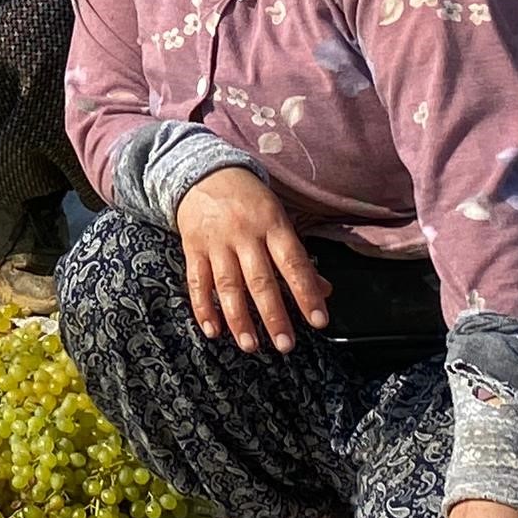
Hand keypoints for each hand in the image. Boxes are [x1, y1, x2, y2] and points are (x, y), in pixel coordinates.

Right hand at [177, 167, 331, 352]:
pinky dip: (203, 308)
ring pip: (228, 285)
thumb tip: (323, 290)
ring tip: (251, 345)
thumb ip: (298, 256)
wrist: (204, 172)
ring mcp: (216, 242)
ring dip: (239, 319)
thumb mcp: (279, 218)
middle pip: (260, 280)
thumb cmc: (249, 200)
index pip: (293, 263)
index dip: (306, 293)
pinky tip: (213, 330)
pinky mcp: (193, 248)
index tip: (318, 321)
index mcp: (272, 224)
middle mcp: (244, 234)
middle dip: (273, 316)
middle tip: (285, 345)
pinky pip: (197, 282)